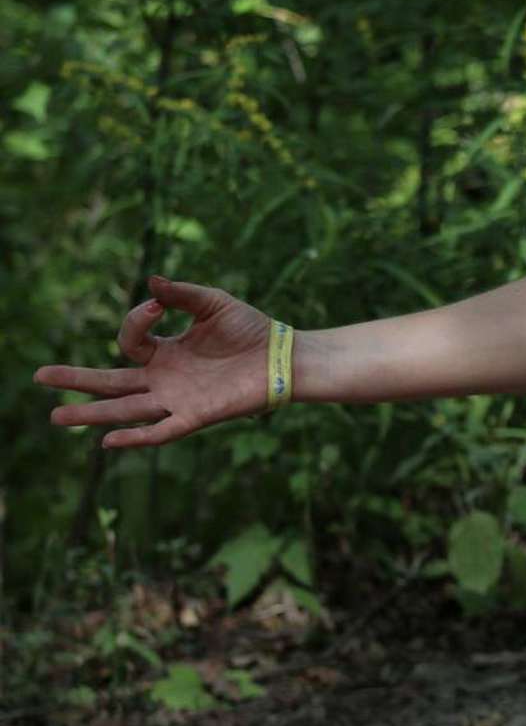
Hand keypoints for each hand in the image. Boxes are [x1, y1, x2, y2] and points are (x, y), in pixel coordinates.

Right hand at [34, 275, 277, 448]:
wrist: (286, 356)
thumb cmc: (252, 330)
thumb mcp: (212, 303)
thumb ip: (180, 295)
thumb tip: (150, 284)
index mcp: (167, 352)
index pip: (130, 342)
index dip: (135, 321)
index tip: (158, 306)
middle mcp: (166, 379)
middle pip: (112, 383)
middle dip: (76, 381)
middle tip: (39, 376)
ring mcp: (179, 399)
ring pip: (127, 409)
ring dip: (93, 414)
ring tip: (57, 417)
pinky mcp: (198, 416)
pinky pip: (162, 430)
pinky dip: (137, 436)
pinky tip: (108, 441)